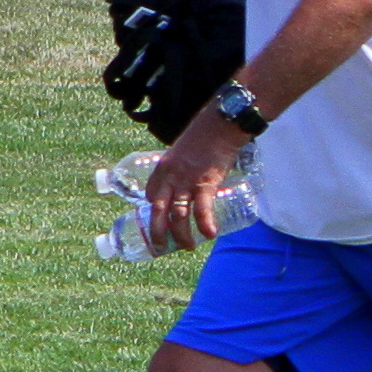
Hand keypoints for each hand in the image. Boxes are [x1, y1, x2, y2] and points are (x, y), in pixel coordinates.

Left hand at [144, 107, 246, 250]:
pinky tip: (210, 234)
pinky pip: (202, 209)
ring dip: (182, 235)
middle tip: (161, 248)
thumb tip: (191, 177)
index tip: (159, 218)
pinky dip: (205, 224)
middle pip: (157, 210)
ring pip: (178, 215)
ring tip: (188, 246)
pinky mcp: (206, 183)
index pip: (150, 193)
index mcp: (163, 167)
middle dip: (157, 232)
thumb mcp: (185, 149)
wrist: (222, 123)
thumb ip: (184, 166)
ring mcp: (187, 181)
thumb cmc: (207, 133)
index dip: (152, 209)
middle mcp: (170, 176)